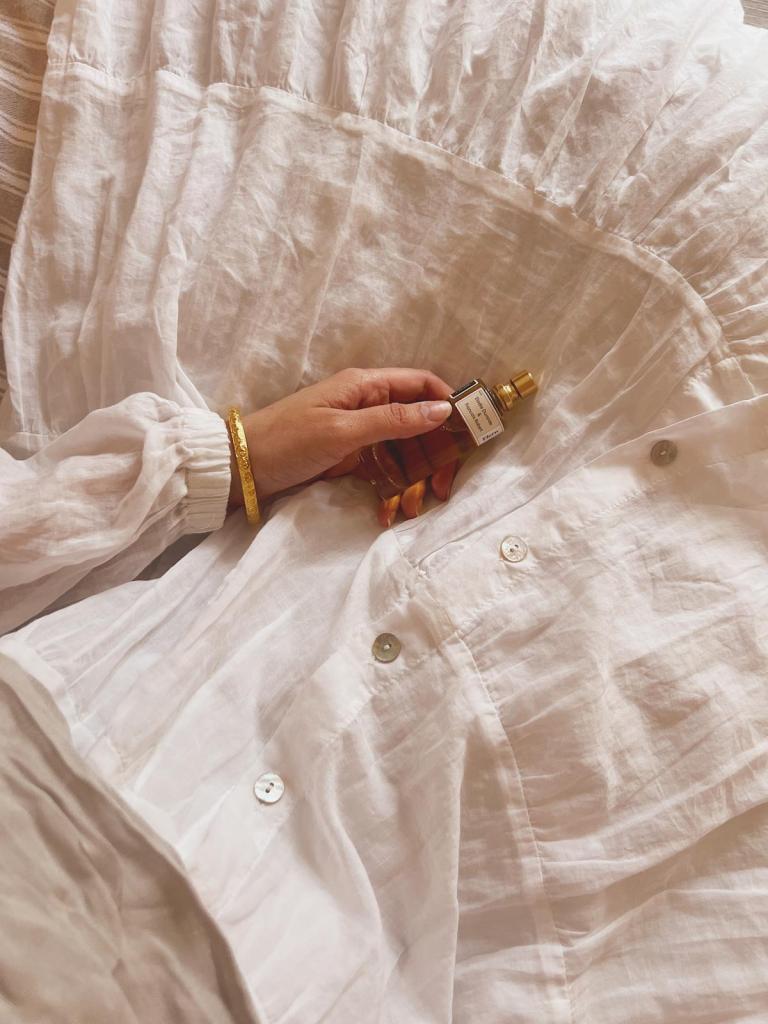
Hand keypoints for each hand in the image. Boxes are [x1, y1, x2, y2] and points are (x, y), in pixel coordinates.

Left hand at [227, 367, 461, 524]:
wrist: (241, 468)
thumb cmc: (288, 441)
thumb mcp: (343, 431)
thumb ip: (393, 421)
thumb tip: (442, 410)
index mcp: (365, 386)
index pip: (420, 385)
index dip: (449, 404)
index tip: (470, 435)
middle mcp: (366, 405)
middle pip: (418, 422)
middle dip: (435, 454)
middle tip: (443, 487)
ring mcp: (358, 433)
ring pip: (402, 451)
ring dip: (414, 479)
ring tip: (414, 508)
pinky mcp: (349, 458)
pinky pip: (382, 470)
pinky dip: (391, 489)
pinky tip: (390, 513)